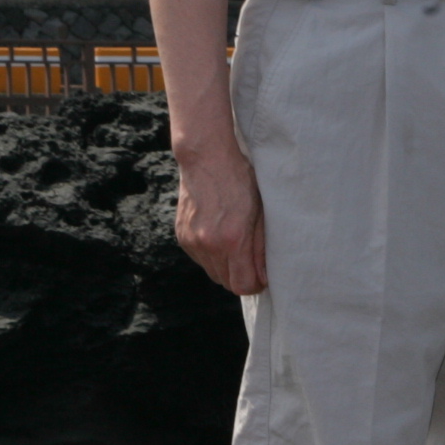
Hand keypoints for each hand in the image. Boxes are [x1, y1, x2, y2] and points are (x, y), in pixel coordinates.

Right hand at [177, 147, 268, 297]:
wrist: (206, 158)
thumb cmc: (239, 181)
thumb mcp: (259, 213)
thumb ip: (261, 248)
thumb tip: (262, 276)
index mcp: (232, 240)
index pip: (242, 286)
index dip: (254, 285)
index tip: (261, 276)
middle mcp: (209, 245)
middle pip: (226, 283)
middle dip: (241, 277)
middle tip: (250, 261)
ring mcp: (192, 241)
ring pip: (212, 273)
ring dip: (226, 267)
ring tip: (234, 244)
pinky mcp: (182, 236)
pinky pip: (200, 259)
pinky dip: (212, 255)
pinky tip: (219, 235)